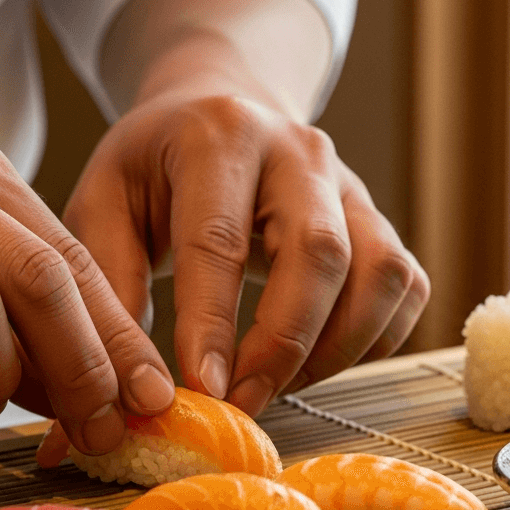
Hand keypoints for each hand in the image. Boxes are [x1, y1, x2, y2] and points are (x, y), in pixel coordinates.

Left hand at [64, 92, 428, 415]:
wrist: (220, 107)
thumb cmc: (154, 168)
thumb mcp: (104, 204)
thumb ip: (109, 289)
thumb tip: (120, 395)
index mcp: (220, 136)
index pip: (221, 238)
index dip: (214, 322)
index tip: (203, 390)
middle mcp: (300, 153)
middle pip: (320, 252)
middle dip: (285, 343)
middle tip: (243, 402)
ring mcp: (351, 185)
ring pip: (380, 274)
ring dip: (337, 349)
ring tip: (278, 385)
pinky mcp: (381, 219)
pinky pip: (405, 289)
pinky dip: (372, 341)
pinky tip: (317, 362)